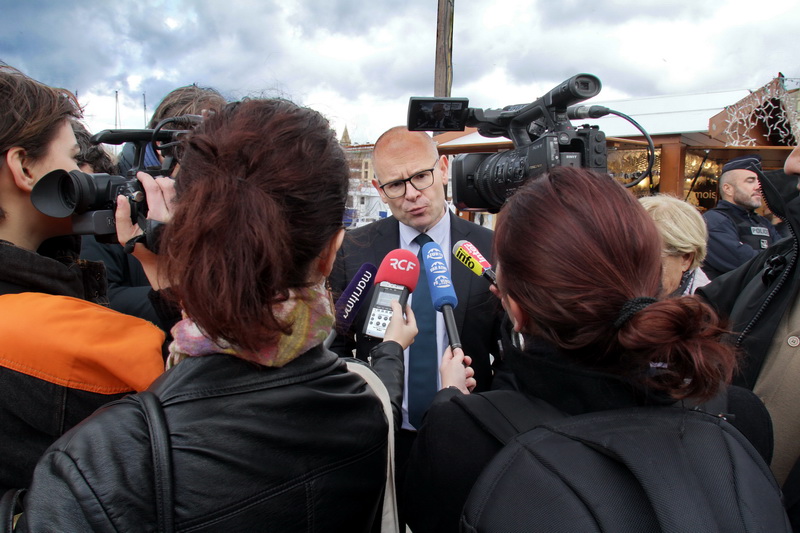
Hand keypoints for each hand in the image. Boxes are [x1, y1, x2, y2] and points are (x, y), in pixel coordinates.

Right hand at [115, 172, 175, 289]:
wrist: (162, 265)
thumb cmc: (144, 250)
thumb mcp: (125, 236)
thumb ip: (121, 216)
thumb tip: (122, 198)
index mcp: (158, 216)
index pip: (154, 189)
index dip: (146, 178)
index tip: (140, 175)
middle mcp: (173, 215)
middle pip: (168, 186)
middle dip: (157, 179)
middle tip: (149, 180)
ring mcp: (183, 217)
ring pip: (178, 191)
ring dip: (168, 184)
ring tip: (159, 184)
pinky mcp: (188, 219)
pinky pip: (184, 200)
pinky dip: (177, 193)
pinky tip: (170, 194)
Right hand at [384, 300, 416, 349]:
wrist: (389, 349)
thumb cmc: (395, 337)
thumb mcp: (396, 319)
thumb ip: (396, 308)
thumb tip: (395, 302)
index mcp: (413, 329)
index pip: (411, 315)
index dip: (407, 308)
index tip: (404, 304)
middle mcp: (410, 335)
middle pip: (405, 321)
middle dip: (400, 315)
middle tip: (395, 310)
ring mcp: (404, 339)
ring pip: (400, 327)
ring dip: (395, 322)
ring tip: (391, 318)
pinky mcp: (397, 342)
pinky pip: (396, 332)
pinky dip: (392, 328)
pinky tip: (388, 328)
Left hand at [440, 347, 475, 393]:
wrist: (456, 393)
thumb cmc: (452, 379)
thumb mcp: (455, 362)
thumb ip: (457, 354)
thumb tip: (457, 349)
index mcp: (446, 364)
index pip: (449, 353)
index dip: (454, 348)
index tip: (458, 346)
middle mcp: (452, 371)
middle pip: (461, 361)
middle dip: (466, 362)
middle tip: (466, 362)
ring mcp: (458, 378)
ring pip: (468, 370)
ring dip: (468, 373)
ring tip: (464, 377)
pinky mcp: (464, 385)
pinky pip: (471, 379)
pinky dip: (470, 382)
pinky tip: (466, 384)